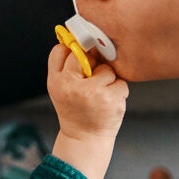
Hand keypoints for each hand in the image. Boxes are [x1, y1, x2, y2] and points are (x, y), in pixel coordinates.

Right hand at [47, 44, 127, 178]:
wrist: (85, 139)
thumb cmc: (74, 110)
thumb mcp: (58, 88)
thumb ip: (62, 64)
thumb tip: (74, 39)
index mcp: (57, 81)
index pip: (64, 51)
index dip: (75, 51)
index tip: (80, 55)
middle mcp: (73, 86)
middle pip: (89, 57)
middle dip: (93, 66)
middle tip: (89, 83)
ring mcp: (94, 93)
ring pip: (108, 70)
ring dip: (108, 81)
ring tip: (99, 96)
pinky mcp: (112, 99)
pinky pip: (120, 83)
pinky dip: (118, 92)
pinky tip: (108, 103)